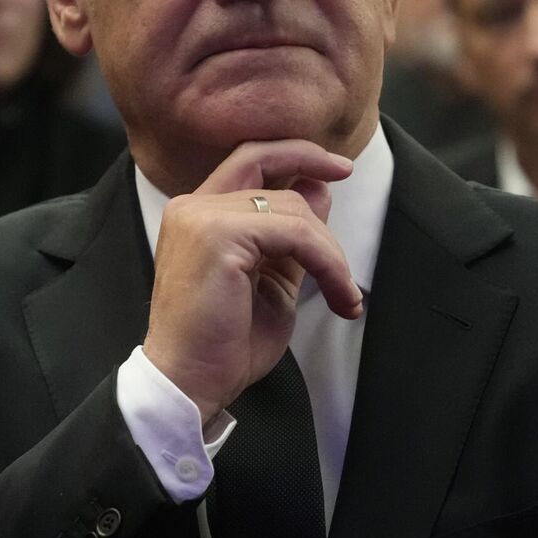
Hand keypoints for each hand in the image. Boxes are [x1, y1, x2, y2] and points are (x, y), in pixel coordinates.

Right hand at [142, 139, 361, 423]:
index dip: (291, 154)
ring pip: (290, 207)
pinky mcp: (218, 237)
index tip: (333, 167)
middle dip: (311, 162)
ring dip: (330, 251)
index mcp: (198, 216)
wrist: (190, 384)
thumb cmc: (224, 345)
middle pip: (263, 161)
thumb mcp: (271, 281)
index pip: (246, 161)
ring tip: (343, 294)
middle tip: (348, 173)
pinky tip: (337, 295)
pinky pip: (294, 233)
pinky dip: (326, 262)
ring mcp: (201, 218)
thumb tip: (318, 191)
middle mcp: (193, 208)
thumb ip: (291, 238)